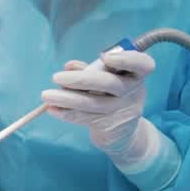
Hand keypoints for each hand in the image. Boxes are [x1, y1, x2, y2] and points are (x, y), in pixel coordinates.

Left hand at [41, 48, 155, 158]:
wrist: (123, 134)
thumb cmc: (112, 97)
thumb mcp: (106, 80)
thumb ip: (91, 70)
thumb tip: (68, 66)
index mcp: (136, 75)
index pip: (143, 64)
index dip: (126, 59)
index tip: (104, 56)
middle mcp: (133, 92)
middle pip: (109, 83)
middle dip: (80, 79)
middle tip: (56, 77)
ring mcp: (123, 111)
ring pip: (92, 103)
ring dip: (66, 98)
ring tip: (46, 95)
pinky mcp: (111, 126)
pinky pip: (85, 118)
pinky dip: (67, 113)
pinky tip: (53, 109)